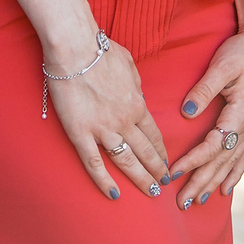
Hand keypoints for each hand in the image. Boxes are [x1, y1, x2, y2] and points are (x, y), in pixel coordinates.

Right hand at [46, 37, 172, 200]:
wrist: (75, 49)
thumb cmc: (101, 51)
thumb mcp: (130, 66)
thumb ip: (136, 86)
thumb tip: (138, 98)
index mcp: (137, 104)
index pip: (154, 134)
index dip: (161, 151)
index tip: (167, 162)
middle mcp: (124, 120)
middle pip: (145, 151)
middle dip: (157, 169)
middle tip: (165, 184)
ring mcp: (103, 129)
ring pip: (126, 161)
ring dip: (140, 178)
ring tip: (151, 192)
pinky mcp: (80, 134)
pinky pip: (94, 163)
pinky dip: (104, 181)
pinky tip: (113, 194)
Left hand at [168, 17, 243, 207]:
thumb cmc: (243, 51)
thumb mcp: (222, 66)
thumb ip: (203, 89)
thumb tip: (187, 112)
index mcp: (239, 114)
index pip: (212, 146)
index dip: (192, 161)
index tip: (172, 172)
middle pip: (221, 162)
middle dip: (201, 183)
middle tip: (181, 204)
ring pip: (232, 163)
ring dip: (214, 183)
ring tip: (198, 202)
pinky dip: (235, 174)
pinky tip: (227, 189)